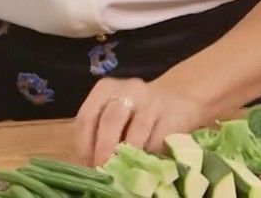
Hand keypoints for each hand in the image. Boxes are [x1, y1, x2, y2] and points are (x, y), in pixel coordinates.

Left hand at [73, 76, 211, 166]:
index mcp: (105, 89)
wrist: (176, 97)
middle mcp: (128, 90)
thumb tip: (87, 165)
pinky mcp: (171, 115)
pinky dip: (148, 155)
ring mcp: (152, 101)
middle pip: (110, 120)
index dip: (83, 144)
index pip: (86, 117)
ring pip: (136, 130)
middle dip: (104, 150)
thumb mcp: (113, 113)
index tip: (85, 165)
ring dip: (127, 155)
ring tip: (122, 172)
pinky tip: (142, 164)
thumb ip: (99, 133)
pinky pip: (157, 139)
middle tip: (102, 170)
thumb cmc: (135, 112)